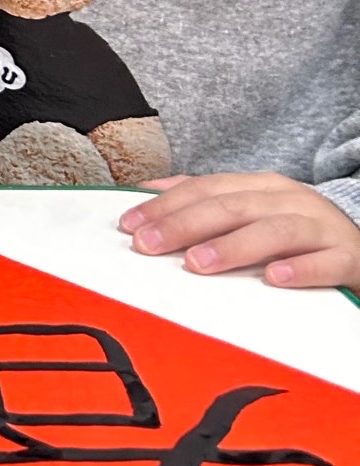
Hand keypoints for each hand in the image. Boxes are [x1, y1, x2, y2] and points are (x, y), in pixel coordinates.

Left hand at [119, 172, 359, 289]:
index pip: (207, 188)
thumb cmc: (300, 238)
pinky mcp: (351, 258)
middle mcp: (291, 200)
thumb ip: (206, 201)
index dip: (166, 204)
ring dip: (234, 246)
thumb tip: (145, 192)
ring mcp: (323, 227)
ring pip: (277, 230)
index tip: (129, 226)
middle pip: (233, 206)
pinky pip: (327, 262)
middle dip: (186, 225)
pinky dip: (301, 269)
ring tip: (198, 263)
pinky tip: (274, 279)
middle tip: (148, 245)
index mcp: (263, 187)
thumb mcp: (255, 213)